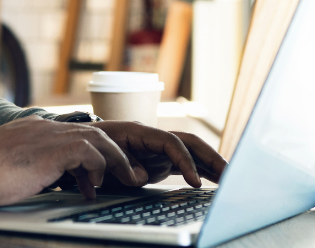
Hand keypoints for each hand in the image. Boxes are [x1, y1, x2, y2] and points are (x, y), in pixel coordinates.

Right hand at [0, 116, 147, 205]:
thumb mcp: (9, 168)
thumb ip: (28, 168)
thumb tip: (40, 182)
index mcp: (34, 131)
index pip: (74, 135)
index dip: (93, 153)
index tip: (98, 176)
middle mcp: (44, 128)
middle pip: (94, 131)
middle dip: (114, 153)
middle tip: (126, 174)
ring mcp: (47, 136)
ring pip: (97, 138)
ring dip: (115, 160)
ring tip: (124, 180)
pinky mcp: (50, 149)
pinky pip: (88, 151)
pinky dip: (98, 168)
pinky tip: (92, 186)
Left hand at [90, 121, 226, 187]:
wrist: (84, 145)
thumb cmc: (92, 148)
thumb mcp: (103, 156)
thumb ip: (124, 165)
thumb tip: (142, 176)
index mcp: (141, 132)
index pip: (172, 143)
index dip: (186, 161)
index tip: (195, 182)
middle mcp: (154, 138)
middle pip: (190, 142)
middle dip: (210, 156)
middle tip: (229, 174)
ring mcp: (158, 150)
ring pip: (191, 152)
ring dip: (210, 163)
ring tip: (230, 178)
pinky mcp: (159, 161)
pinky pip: (184, 164)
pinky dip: (200, 170)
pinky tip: (214, 179)